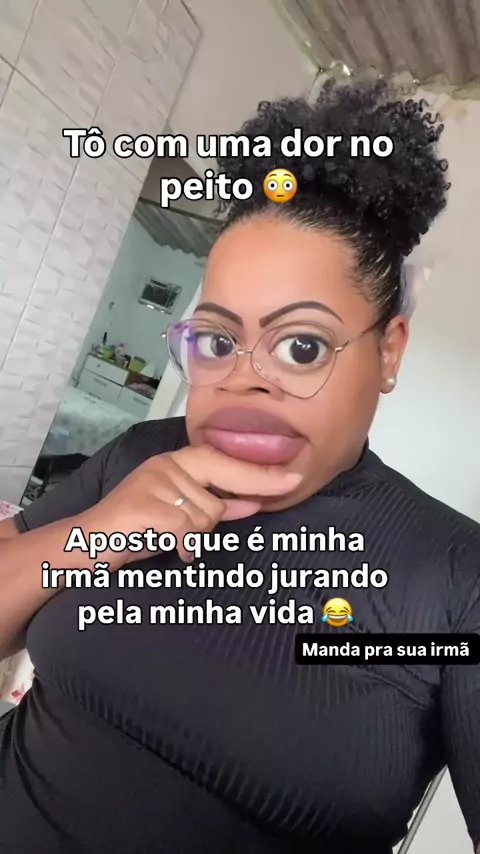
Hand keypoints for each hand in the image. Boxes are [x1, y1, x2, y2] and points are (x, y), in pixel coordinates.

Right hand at [77, 444, 301, 567]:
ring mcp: (154, 483)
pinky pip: (185, 530)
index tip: (293, 478)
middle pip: (220, 490)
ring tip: (166, 537)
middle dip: (233, 504)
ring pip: (205, 516)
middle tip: (251, 503)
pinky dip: (182, 546)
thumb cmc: (134, 530)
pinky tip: (169, 549)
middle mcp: (166, 465)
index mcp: (176, 462)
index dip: (260, 473)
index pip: (226, 462)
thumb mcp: (178, 515)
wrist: (84, 544)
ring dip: (193, 535)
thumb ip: (215, 506)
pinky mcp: (144, 506)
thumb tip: (253, 503)